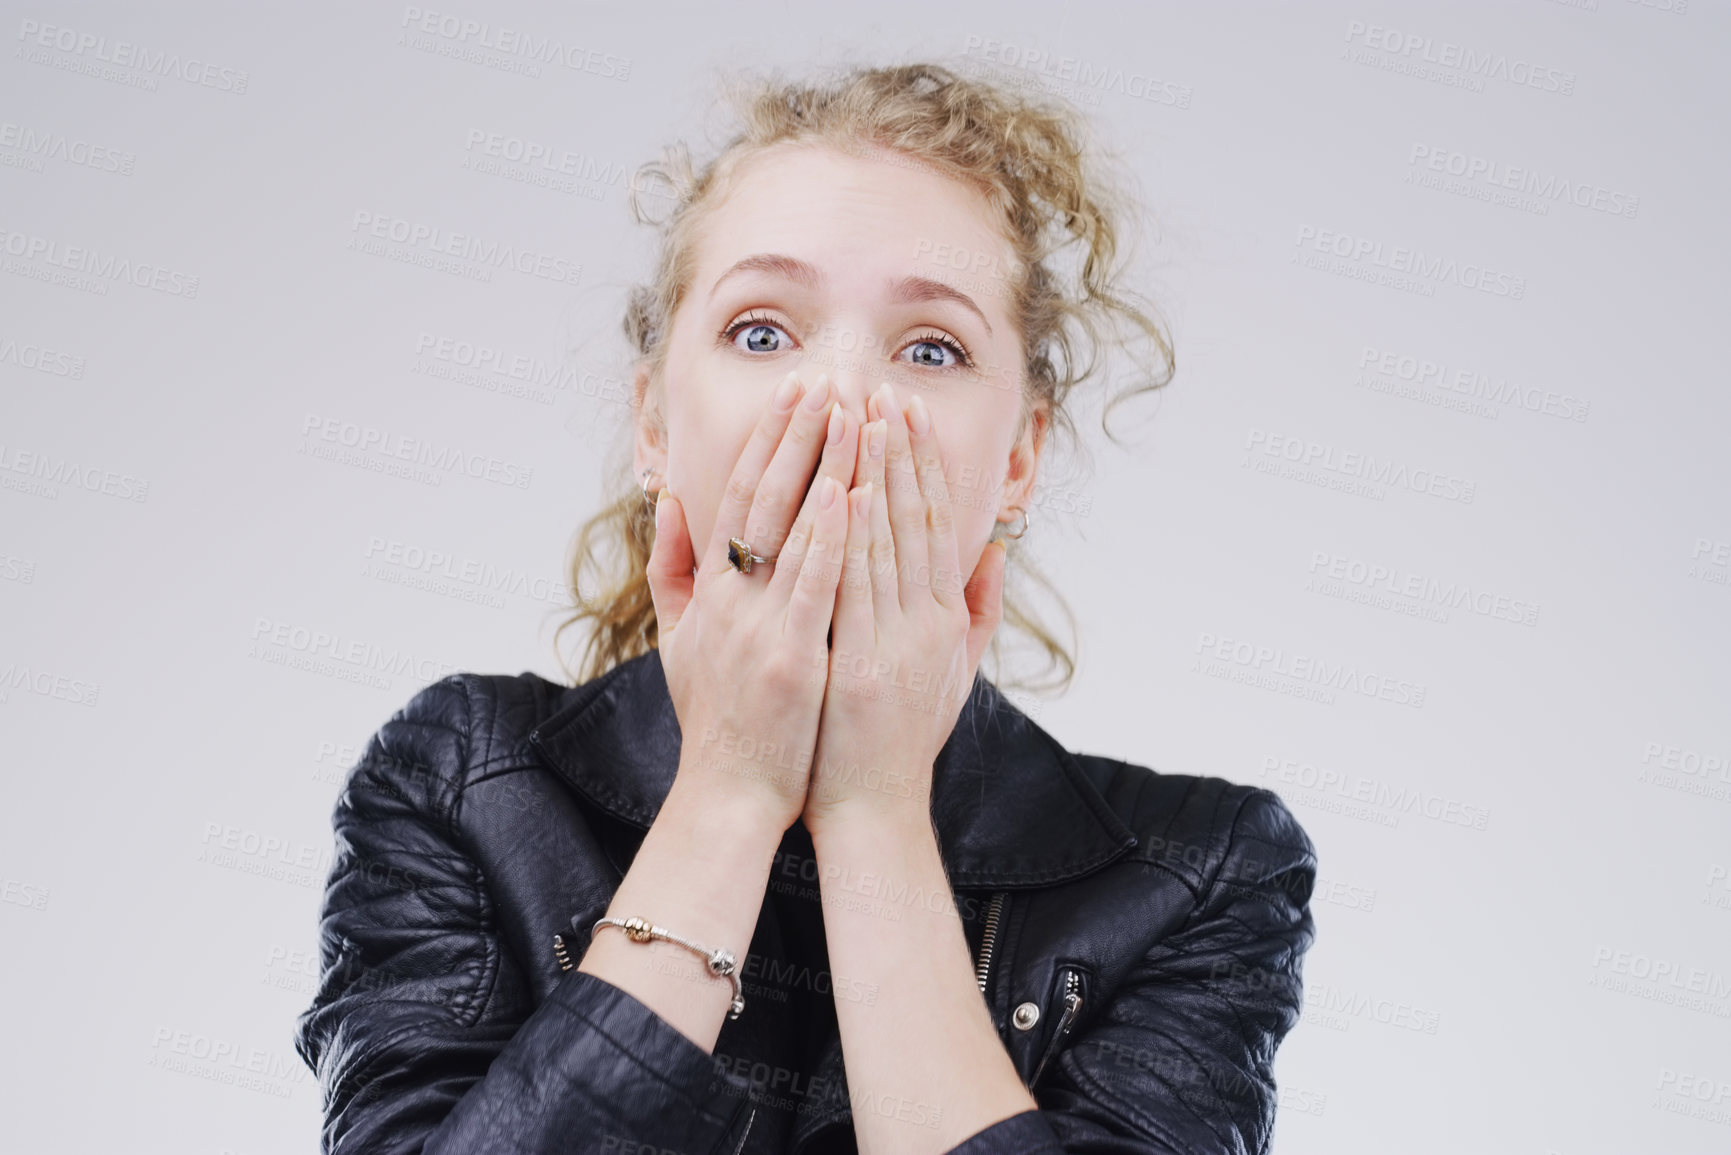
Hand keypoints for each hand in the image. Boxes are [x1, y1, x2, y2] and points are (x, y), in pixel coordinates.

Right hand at [647, 371, 860, 832]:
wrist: (729, 796)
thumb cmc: (717, 719)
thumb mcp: (678, 639)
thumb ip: (672, 569)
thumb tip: (666, 502)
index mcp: (712, 591)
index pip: (739, 497)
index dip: (768, 441)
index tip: (796, 392)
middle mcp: (731, 599)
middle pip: (765, 499)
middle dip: (799, 435)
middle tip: (829, 379)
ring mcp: (759, 628)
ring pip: (794, 531)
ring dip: (824, 466)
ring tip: (853, 414)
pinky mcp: (791, 660)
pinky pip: (814, 587)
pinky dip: (830, 538)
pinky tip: (849, 493)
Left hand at [801, 382, 1008, 836]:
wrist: (874, 809)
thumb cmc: (901, 740)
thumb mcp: (953, 673)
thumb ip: (976, 612)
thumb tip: (994, 553)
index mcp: (942, 619)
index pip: (936, 523)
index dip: (924, 464)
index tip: (908, 411)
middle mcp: (925, 623)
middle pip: (916, 521)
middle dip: (901, 452)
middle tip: (888, 390)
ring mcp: (893, 643)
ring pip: (887, 543)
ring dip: (876, 476)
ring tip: (864, 418)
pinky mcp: (859, 666)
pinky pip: (855, 590)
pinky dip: (853, 539)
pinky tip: (846, 492)